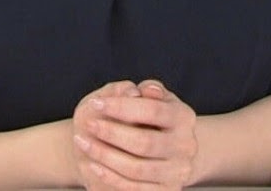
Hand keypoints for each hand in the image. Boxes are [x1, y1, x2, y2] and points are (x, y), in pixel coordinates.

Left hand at [72, 79, 197, 188]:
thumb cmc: (148, 116)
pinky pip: (134, 188)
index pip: (153, 110)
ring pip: (136, 169)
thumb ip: (144, 89)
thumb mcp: (148, 96)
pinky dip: (110, 177)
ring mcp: (178, 173)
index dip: (122, 107)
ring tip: (83, 143)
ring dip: (105, 156)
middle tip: (89, 125)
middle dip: (111, 133)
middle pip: (145, 142)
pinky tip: (93, 164)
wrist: (160, 150)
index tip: (97, 103)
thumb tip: (135, 91)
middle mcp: (187, 146)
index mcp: (184, 116)